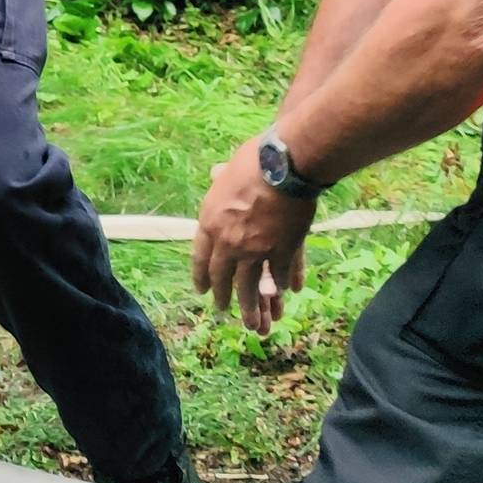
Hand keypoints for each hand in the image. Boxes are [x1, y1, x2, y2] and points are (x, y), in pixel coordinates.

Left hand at [193, 136, 316, 333]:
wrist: (282, 166)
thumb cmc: (254, 160)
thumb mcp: (226, 170)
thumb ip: (220, 180)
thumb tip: (214, 172)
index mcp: (210, 222)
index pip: (200, 257)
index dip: (201, 275)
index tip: (201, 289)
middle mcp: (228, 242)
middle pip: (222, 276)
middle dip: (222, 295)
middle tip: (221, 308)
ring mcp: (254, 250)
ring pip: (250, 286)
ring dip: (249, 306)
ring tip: (249, 322)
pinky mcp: (280, 251)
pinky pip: (278, 275)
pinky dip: (281, 285)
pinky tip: (282, 293)